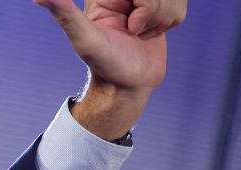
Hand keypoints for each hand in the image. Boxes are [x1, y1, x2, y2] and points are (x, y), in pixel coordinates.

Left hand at [36, 0, 186, 138]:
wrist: (128, 87)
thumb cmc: (104, 65)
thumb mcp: (84, 39)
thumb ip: (65, 15)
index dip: (141, 2)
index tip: (129, 22)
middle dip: (151, 9)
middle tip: (133, 30)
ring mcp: (143, 1)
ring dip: (160, 18)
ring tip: (139, 34)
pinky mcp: (160, 9)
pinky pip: (179, 4)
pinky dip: (169, 22)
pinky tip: (150, 34)